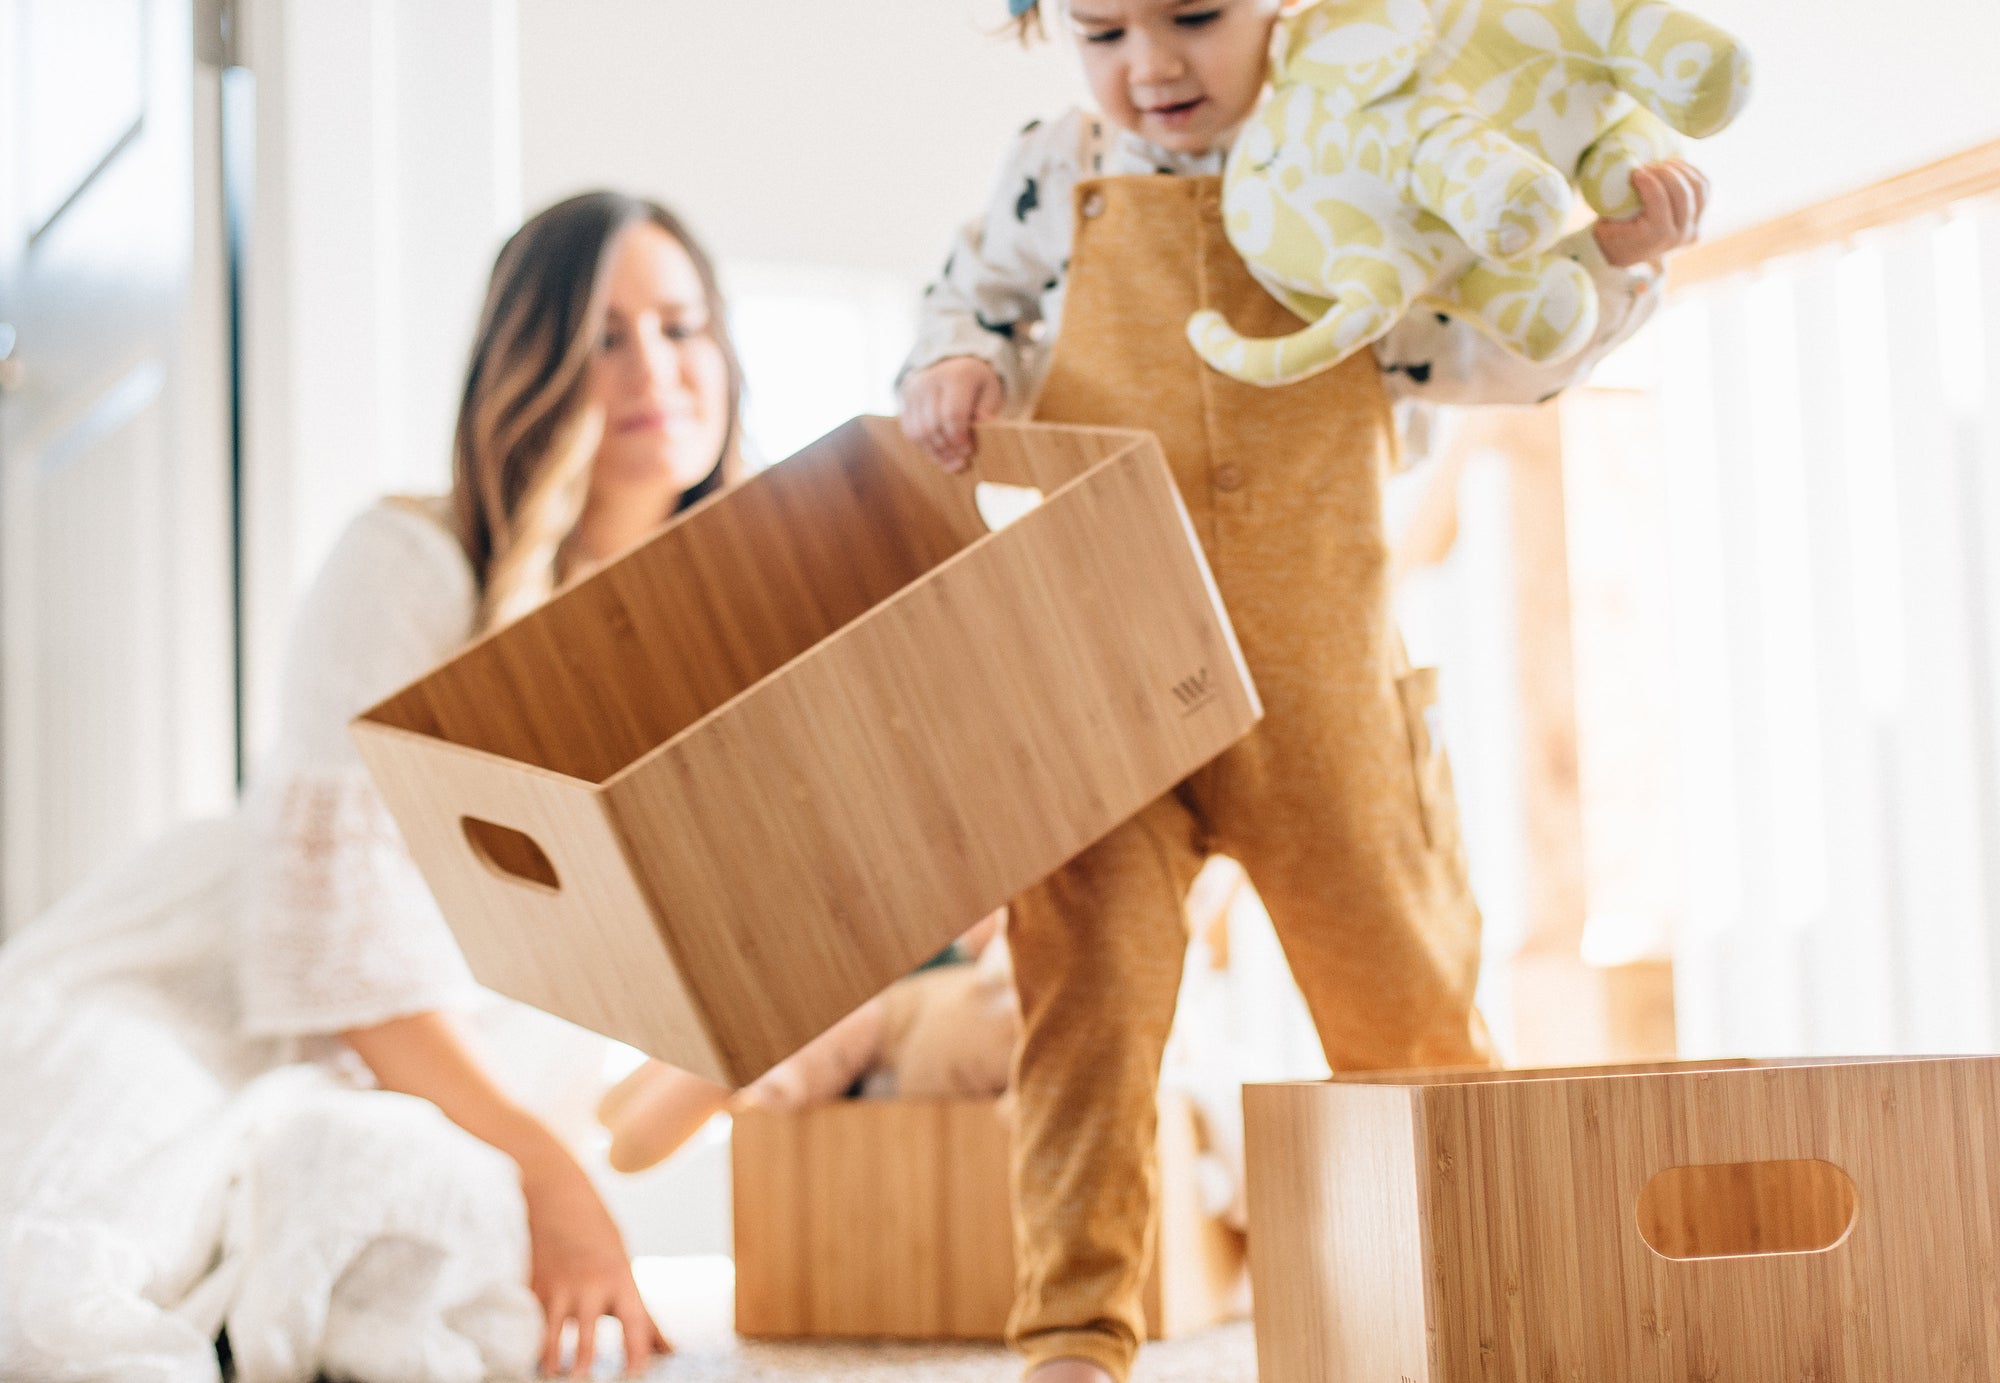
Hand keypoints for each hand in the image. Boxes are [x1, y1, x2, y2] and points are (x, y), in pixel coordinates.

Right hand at [521, 1155, 667, 1376]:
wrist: (560, 1198)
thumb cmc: (602, 1241)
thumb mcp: (626, 1272)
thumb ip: (645, 1316)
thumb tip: (669, 1351)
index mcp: (621, 1280)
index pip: (635, 1323)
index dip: (636, 1353)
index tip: (635, 1377)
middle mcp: (590, 1286)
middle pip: (589, 1333)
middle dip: (585, 1362)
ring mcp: (559, 1287)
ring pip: (554, 1332)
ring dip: (553, 1359)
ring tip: (554, 1376)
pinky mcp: (534, 1287)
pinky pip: (532, 1323)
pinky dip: (531, 1345)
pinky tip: (529, 1364)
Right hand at [900, 356, 1004, 471]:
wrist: (954, 364)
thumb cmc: (977, 383)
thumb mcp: (991, 390)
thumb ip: (988, 406)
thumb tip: (982, 421)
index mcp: (956, 376)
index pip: (952, 414)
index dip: (959, 437)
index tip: (968, 451)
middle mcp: (930, 380)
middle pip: (933, 425)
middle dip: (947, 448)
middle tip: (960, 461)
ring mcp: (914, 390)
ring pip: (918, 431)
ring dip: (934, 452)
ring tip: (950, 462)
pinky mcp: (904, 400)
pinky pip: (909, 430)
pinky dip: (923, 446)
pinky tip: (938, 454)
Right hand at [1592, 159, 1709, 269]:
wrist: (1622, 254)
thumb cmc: (1609, 236)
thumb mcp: (1606, 224)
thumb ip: (1618, 203)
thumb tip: (1632, 170)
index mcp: (1656, 237)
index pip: (1660, 201)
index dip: (1649, 181)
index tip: (1636, 171)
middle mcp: (1680, 235)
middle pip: (1682, 193)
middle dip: (1664, 172)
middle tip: (1647, 166)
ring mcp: (1692, 227)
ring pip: (1697, 188)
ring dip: (1679, 170)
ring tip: (1660, 164)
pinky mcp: (1698, 219)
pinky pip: (1703, 188)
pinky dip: (1690, 172)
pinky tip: (1673, 167)